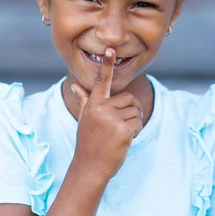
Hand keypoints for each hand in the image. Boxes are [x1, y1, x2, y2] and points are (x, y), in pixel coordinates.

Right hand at [71, 48, 143, 179]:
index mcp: (93, 104)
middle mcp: (101, 109)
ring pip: (135, 111)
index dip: (107, 65)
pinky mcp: (123, 130)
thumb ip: (84, 100)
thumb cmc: (88, 142)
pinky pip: (139, 123)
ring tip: (120, 134)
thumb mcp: (84, 119)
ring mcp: (112, 119)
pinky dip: (136, 132)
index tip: (110, 49)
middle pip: (128, 98)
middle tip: (122, 125)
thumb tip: (75, 86)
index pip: (102, 81)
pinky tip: (125, 140)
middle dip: (131, 110)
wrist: (90, 166)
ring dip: (134, 123)